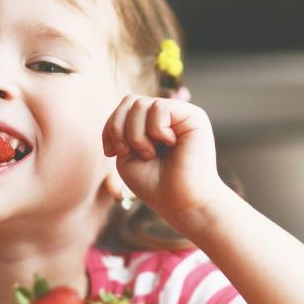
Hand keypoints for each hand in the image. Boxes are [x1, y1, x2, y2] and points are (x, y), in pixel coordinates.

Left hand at [102, 95, 227, 228]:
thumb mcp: (126, 154)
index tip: (111, 153)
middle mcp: (166, 116)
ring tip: (149, 153)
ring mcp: (180, 114)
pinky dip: (155, 129)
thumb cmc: (154, 184)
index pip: (123, 108)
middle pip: (130, 101)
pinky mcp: (193, 116)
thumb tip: (127, 102)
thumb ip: (122, 127)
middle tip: (126, 151)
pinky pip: (160, 107)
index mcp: (150, 125)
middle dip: (118, 127)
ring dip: (135, 133)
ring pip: (141, 104)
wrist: (180, 202)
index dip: (110, 126)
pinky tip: (169, 144)